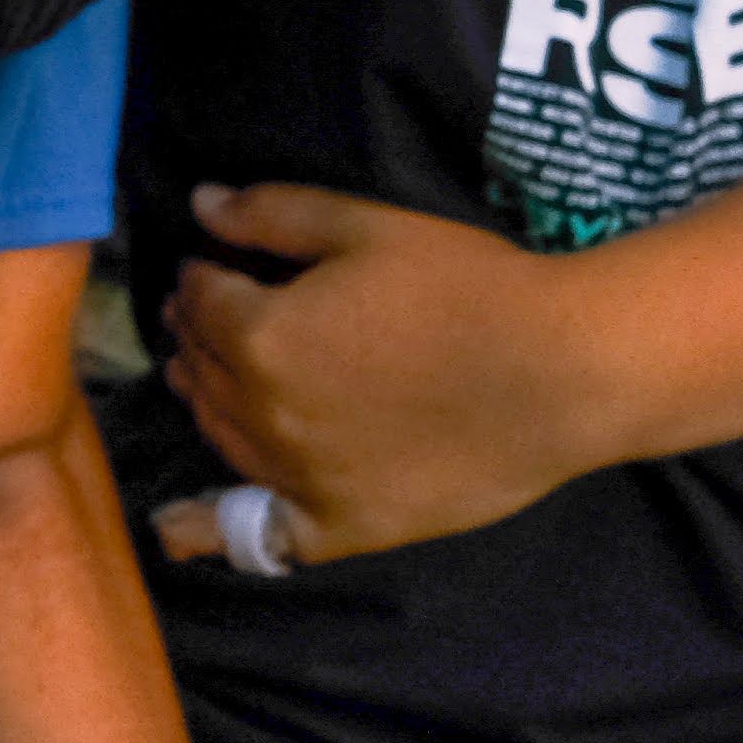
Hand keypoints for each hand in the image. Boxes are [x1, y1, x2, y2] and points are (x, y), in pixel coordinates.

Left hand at [153, 181, 608, 569]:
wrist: (562, 371)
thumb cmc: (468, 286)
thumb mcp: (364, 226)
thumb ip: (269, 214)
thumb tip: (199, 204)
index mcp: (260, 335)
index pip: (198, 301)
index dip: (202, 277)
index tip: (214, 268)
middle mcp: (266, 413)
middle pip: (201, 369)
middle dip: (198, 335)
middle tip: (209, 318)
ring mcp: (303, 478)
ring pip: (221, 437)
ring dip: (207, 401)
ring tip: (212, 380)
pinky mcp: (347, 525)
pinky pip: (261, 538)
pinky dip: (213, 529)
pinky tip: (180, 526)